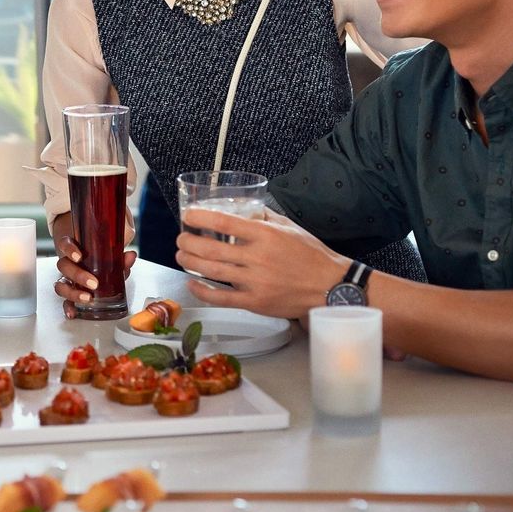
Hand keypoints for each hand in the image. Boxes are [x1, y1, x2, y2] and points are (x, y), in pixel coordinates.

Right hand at [52, 213, 136, 318]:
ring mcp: (67, 279)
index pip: (65, 244)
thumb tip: (130, 256)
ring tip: (87, 298)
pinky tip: (73, 313)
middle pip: (63, 266)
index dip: (69, 250)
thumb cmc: (98, 255)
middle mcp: (67, 263)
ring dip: (73, 293)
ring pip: (61, 285)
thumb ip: (120, 254)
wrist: (93, 260)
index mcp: (74, 248)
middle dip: (77, 275)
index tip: (78, 257)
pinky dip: (68, 307)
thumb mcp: (110, 252)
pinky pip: (65, 301)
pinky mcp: (70, 293)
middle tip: (93, 283)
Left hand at [177, 208, 348, 317]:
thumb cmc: (312, 256)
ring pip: (211, 271)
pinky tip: (192, 283)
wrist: (332, 287)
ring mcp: (255, 282)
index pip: (224, 221)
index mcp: (266, 235)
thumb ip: (264, 217)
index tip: (188, 215)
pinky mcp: (255, 302)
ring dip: (190, 262)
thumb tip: (243, 208)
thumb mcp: (290, 227)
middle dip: (188, 241)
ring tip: (181, 255)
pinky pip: (221, 297)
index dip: (200, 217)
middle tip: (181, 238)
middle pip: (210, 248)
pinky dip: (202, 290)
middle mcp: (258, 257)